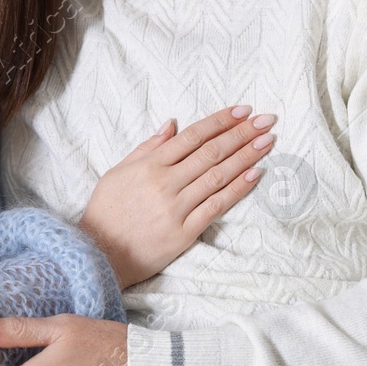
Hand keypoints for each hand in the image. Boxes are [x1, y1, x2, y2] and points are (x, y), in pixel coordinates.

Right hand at [78, 105, 274, 287]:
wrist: (98, 254)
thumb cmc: (106, 211)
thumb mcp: (118, 172)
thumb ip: (147, 148)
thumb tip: (172, 124)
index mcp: (149, 165)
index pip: (193, 136)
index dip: (221, 121)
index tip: (244, 110)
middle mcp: (165, 183)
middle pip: (211, 152)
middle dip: (241, 133)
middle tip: (266, 120)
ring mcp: (176, 208)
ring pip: (218, 176)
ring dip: (246, 156)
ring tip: (268, 141)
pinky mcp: (184, 233)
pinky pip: (216, 207)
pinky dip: (237, 189)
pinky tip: (255, 175)